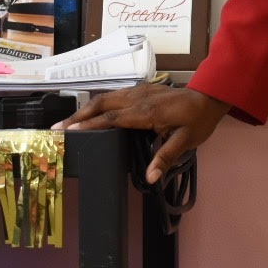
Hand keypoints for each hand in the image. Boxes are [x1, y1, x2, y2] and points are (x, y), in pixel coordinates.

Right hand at [52, 83, 232, 182]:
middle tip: (58, 128)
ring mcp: (139, 91)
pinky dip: (98, 104)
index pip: (112, 118)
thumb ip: (166, 156)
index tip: (69, 132)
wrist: (209, 97)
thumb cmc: (198, 120)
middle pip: (102, 103)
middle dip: (78, 115)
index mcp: (146, 111)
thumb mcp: (187, 141)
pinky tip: (91, 113)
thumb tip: (150, 177)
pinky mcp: (141, 90)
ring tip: (68, 122)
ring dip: (86, 109)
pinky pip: (114, 95)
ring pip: (106, 97)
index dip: (90, 125)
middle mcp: (138, 98)